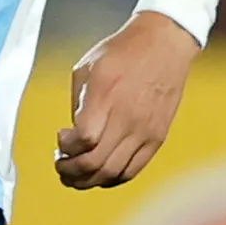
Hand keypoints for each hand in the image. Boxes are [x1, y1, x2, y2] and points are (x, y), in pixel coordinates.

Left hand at [55, 10, 195, 188]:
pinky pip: (132, 170)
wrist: (164, 44)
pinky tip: (100, 173)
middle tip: (60, 165)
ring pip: (112, 173)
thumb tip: (73, 135)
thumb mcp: (87, 68)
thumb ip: (77, 104)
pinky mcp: (157, 137)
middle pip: (95, 163)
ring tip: (75, 175)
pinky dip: (112, 178)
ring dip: (88, 180)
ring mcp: (144, 130)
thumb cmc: (123, 52)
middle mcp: (127, 117)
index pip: (83, 139)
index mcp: (106, 95)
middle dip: (69, 171)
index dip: (65, 147)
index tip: (61, 138)